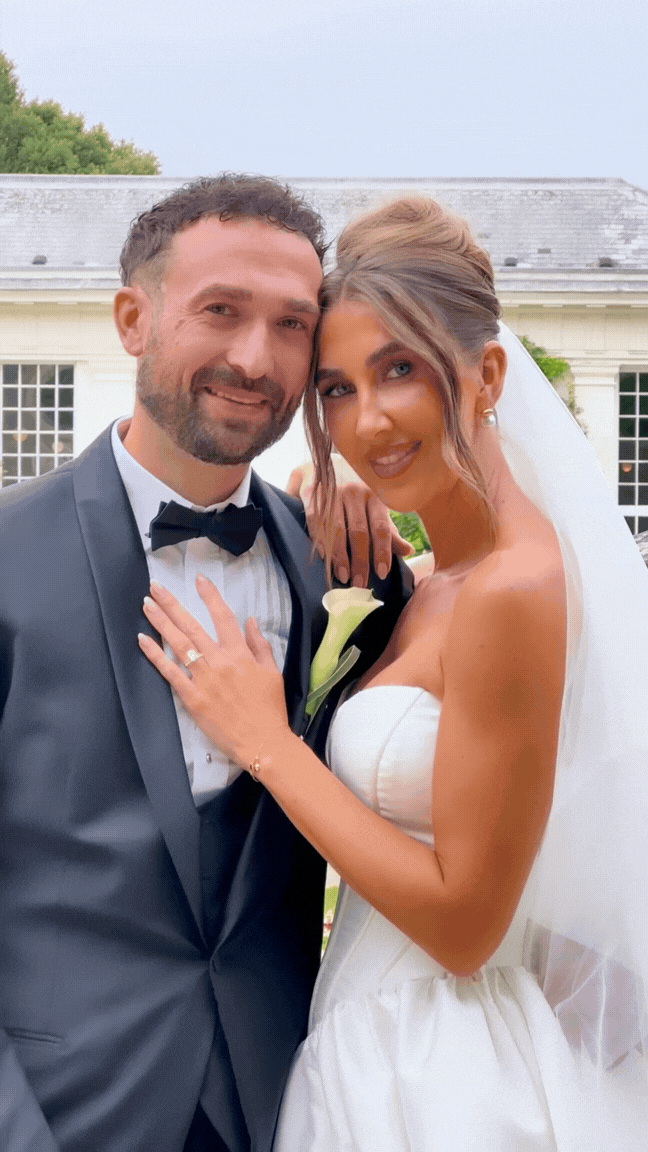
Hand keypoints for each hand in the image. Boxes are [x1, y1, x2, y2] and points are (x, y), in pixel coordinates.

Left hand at [138, 577, 289, 767]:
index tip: (198, 579)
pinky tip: (143, 640)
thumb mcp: (272, 672)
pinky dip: (155, 655)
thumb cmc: (270, 709)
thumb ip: (259, 645)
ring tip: (146, 605)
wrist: (263, 743)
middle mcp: (220, 662)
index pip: (223, 617)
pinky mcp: (192, 698)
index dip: (210, 596)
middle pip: (192, 626)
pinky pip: (170, 672)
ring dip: (160, 622)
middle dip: (172, 604)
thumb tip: (250, 621)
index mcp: (241, 654)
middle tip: (155, 586)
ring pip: (178, 644)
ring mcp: (204, 679)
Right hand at [287, 458, 412, 586]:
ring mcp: (333, 491)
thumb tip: (408, 551)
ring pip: (338, 529)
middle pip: (359, 532)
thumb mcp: (375, 506)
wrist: (324, 460)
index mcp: (374, 495)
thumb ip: (388, 529)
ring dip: (340, 556)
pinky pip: (316, 521)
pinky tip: (325, 558)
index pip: (381, 527)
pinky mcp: (312, 493)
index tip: (382, 573)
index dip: (382, 551)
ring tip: (344, 577)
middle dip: (360, 560)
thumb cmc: (355, 490)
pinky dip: (320, 541)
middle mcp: (355, 492)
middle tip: (361, 583)